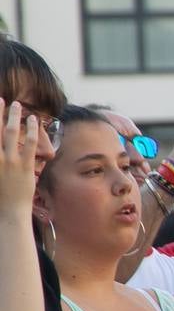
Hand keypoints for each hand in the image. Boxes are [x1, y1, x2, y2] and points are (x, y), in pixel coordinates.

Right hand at [0, 100, 39, 214]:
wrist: (9, 211)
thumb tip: (3, 148)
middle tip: (0, 98)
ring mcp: (10, 161)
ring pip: (10, 132)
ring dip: (13, 116)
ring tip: (16, 104)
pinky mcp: (25, 166)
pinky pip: (30, 144)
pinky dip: (31, 130)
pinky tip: (33, 120)